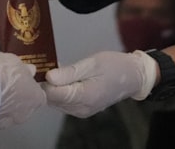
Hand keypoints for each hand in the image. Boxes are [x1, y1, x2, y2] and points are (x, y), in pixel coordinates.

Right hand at [0, 52, 46, 129]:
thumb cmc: (0, 74)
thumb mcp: (16, 62)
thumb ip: (25, 69)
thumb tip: (29, 70)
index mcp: (36, 97)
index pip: (38, 94)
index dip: (30, 86)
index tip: (23, 80)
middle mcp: (25, 113)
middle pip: (25, 106)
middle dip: (18, 98)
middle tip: (8, 86)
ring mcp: (9, 121)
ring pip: (10, 113)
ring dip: (5, 105)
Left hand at [42, 50, 156, 117]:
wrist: (133, 77)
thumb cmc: (114, 66)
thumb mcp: (93, 63)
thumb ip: (70, 72)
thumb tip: (49, 77)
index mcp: (85, 96)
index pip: (53, 93)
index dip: (44, 81)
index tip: (41, 66)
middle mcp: (81, 109)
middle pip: (53, 99)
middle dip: (46, 84)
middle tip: (46, 65)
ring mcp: (82, 111)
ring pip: (57, 102)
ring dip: (53, 87)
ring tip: (56, 69)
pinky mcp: (82, 110)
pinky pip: (64, 102)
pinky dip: (60, 91)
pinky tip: (64, 78)